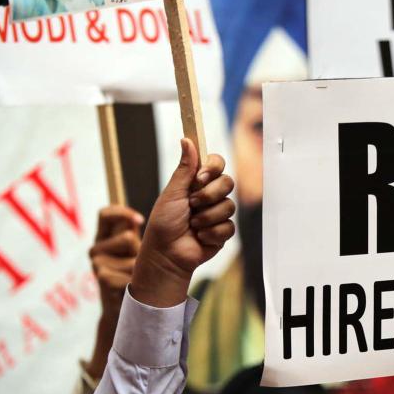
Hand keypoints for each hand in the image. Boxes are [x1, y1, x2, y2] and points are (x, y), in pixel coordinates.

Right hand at [91, 205, 141, 319]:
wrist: (123, 308)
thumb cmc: (132, 275)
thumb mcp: (134, 250)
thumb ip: (133, 233)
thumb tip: (138, 218)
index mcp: (104, 237)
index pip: (105, 214)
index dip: (122, 212)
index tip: (140, 221)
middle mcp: (97, 248)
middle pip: (127, 238)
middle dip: (141, 252)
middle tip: (138, 265)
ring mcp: (97, 263)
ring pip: (133, 259)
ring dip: (141, 270)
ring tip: (135, 279)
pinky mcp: (102, 279)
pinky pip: (131, 276)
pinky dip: (137, 284)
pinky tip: (130, 289)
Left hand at [132, 139, 235, 306]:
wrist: (167, 254)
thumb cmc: (164, 223)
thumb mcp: (172, 193)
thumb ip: (184, 168)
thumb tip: (186, 139)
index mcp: (197, 183)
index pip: (217, 164)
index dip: (213, 168)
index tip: (199, 178)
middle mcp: (210, 196)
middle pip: (228, 182)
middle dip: (209, 195)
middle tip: (192, 204)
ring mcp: (218, 214)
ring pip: (229, 206)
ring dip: (207, 217)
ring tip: (193, 225)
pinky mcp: (223, 232)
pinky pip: (228, 226)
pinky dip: (211, 232)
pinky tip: (200, 237)